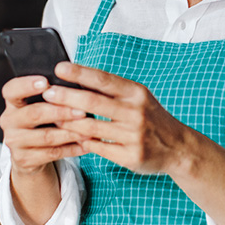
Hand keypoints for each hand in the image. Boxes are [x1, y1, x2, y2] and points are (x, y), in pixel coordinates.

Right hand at [0, 75, 89, 176]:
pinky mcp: (24, 159)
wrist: (30, 153)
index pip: (11, 90)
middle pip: (33, 113)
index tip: (46, 82)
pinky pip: (52, 153)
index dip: (27, 85)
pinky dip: (72, 149)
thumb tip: (77, 85)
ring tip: (89, 129)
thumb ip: (53, 95)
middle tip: (82, 111)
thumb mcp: (41, 105)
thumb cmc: (42, 120)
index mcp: (13, 102)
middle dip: (60, 112)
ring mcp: (14, 141)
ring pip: (46, 136)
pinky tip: (86, 145)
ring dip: (70, 133)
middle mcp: (9, 121)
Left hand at [45, 62, 190, 174]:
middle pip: (94, 103)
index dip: (80, 73)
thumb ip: (112, 90)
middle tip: (47, 93)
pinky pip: (98, 148)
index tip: (60, 68)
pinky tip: (69, 137)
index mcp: (137, 93)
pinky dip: (81, 142)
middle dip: (67, 97)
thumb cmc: (152, 118)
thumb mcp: (138, 97)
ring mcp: (134, 136)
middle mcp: (136, 113)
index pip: (104, 80)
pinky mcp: (130, 156)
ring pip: (91, 128)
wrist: (178, 148)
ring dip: (68, 122)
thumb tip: (78, 79)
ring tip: (51, 116)